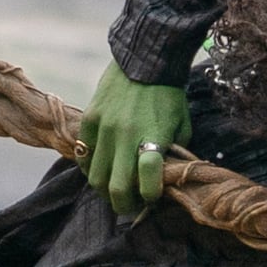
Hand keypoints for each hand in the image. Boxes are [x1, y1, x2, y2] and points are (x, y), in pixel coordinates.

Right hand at [83, 64, 186, 213]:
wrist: (145, 60)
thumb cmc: (168, 95)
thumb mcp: (182, 125)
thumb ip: (174, 152)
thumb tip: (166, 177)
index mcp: (153, 137)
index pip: (149, 180)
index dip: (150, 197)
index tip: (153, 199)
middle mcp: (126, 137)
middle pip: (117, 188)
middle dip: (124, 205)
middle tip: (129, 206)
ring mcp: (104, 128)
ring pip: (95, 177)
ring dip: (104, 190)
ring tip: (113, 189)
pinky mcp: (90, 118)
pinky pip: (83, 154)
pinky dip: (90, 167)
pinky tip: (100, 167)